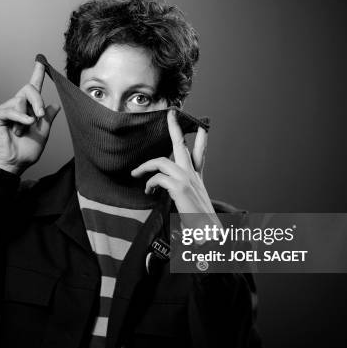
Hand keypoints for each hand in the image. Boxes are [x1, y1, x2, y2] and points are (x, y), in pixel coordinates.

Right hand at [0, 60, 60, 174]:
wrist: (15, 163)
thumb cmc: (27, 150)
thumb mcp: (43, 132)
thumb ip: (47, 117)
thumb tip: (55, 105)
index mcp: (28, 107)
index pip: (34, 86)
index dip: (37, 73)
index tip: (41, 60)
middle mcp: (16, 105)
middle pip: (29, 88)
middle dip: (38, 102)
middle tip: (39, 117)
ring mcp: (5, 109)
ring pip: (21, 99)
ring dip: (27, 118)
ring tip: (22, 131)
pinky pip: (11, 110)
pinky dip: (19, 119)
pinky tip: (19, 129)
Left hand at [131, 109, 219, 230]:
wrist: (210, 233)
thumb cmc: (199, 222)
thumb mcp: (190, 204)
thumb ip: (180, 195)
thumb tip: (165, 192)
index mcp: (196, 178)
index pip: (199, 153)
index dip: (200, 139)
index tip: (200, 126)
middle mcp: (193, 175)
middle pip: (182, 146)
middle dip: (175, 128)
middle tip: (171, 114)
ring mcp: (187, 179)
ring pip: (162, 161)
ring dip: (146, 166)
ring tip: (136, 173)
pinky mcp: (180, 187)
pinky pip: (158, 178)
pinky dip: (150, 183)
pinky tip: (148, 192)